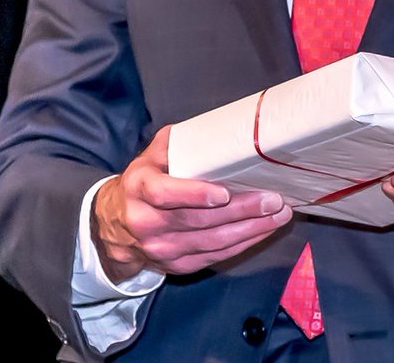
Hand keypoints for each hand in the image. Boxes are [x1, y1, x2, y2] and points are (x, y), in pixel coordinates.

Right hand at [91, 126, 292, 282]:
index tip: (224, 193)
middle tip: (272, 200)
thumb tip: (223, 128)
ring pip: (210, 243)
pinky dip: (241, 245)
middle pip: (197, 221)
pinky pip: (213, 257)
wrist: (115, 225)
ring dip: (249, 230)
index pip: (165, 194)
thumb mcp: (153, 154)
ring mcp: (161, 248)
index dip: (194, 195)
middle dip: (240, 211)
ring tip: (278, 214)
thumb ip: (181, 142)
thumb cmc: (144, 181)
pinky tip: (264, 230)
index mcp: (140, 188)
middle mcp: (147, 222)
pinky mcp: (176, 265)